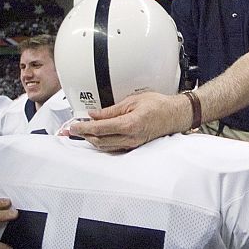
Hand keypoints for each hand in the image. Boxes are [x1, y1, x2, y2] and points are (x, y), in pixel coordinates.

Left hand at [68, 91, 190, 151]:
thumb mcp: (132, 101)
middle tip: (74, 129)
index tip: (73, 126)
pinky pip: (114, 147)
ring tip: (83, 132)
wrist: (175, 115)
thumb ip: (111, 110)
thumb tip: (94, 114)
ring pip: (105, 147)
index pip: (99, 128)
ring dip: (92, 140)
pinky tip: (98, 137)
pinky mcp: (134, 146)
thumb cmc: (158, 106)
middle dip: (85, 135)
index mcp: (129, 124)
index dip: (83, 128)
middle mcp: (130, 138)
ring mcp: (132, 144)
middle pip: (99, 141)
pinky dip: (103, 143)